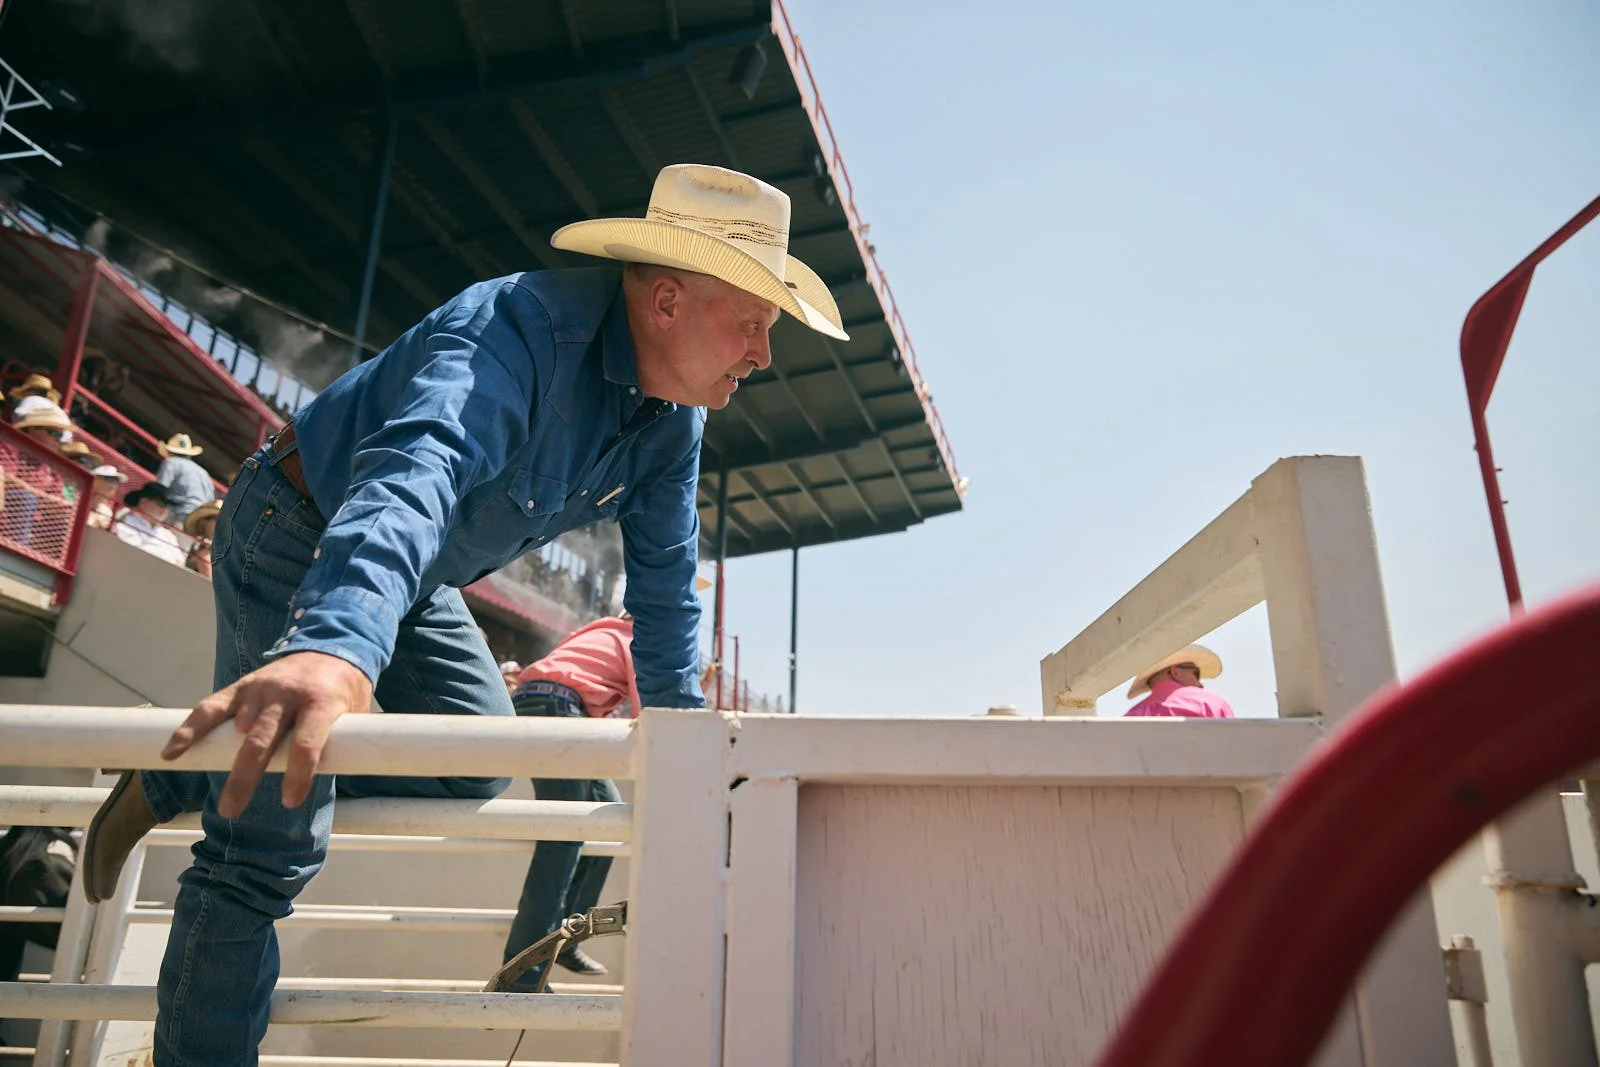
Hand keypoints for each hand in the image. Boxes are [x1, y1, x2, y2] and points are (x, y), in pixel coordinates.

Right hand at [164, 651, 373, 817]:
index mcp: (321, 702)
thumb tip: (339, 781)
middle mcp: (287, 695)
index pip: (306, 742)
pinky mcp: (242, 687)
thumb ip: (345, 742)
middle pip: (263, 741)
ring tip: (223, 804)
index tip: (290, 800)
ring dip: (228, 766)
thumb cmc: (344, 691)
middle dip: (247, 778)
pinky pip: (211, 708)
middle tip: (233, 810)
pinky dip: (190, 729)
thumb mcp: (355, 714)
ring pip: (238, 730)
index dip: (298, 773)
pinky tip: (172, 752)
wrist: (333, 647)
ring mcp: (262, 690)